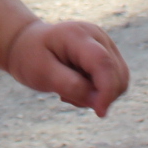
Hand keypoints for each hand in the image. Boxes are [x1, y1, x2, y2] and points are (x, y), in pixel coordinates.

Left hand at [4, 20, 129, 116]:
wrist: (28, 44)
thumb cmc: (31, 58)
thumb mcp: (42, 74)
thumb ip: (70, 86)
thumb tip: (98, 101)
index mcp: (77, 35)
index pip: (102, 62)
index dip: (107, 90)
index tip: (100, 112)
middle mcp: (97, 35)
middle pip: (116, 72)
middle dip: (100, 95)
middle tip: (65, 95)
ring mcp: (105, 43)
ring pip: (119, 79)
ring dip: (98, 94)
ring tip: (68, 89)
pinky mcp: (108, 54)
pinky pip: (114, 80)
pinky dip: (99, 91)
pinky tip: (77, 86)